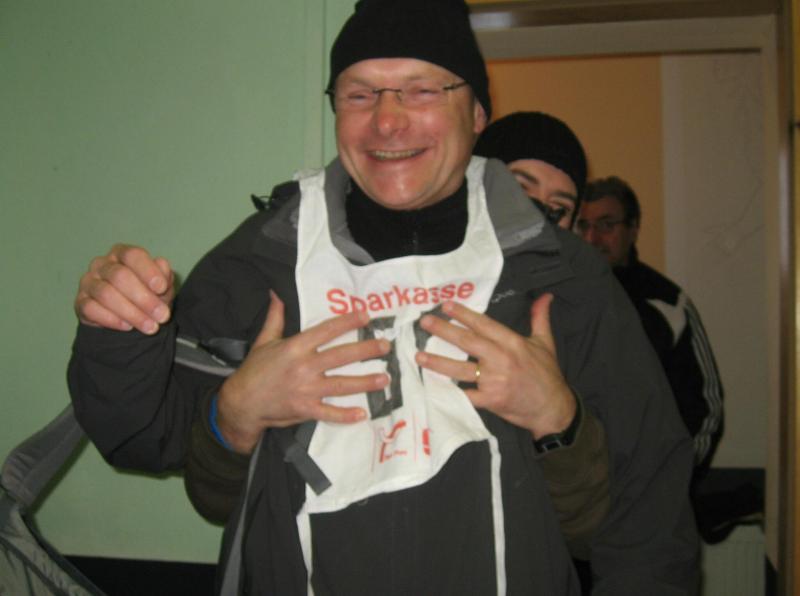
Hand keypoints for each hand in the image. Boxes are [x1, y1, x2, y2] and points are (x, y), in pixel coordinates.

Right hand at [74, 244, 174, 334]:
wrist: (128, 319)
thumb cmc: (146, 294)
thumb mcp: (162, 286)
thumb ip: (164, 276)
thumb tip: (162, 266)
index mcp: (122, 253)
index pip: (133, 255)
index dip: (148, 271)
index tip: (162, 288)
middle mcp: (102, 264)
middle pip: (120, 276)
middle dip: (144, 298)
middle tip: (161, 315)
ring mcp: (88, 282)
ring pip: (106, 294)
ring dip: (132, 313)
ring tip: (150, 326)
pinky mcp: (80, 302)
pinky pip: (92, 309)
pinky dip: (112, 319)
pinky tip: (127, 326)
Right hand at [217, 293, 390, 453]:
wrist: (241, 403)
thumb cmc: (254, 371)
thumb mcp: (263, 341)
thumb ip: (275, 318)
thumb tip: (276, 293)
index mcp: (295, 347)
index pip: (326, 331)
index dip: (347, 322)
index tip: (366, 316)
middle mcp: (303, 367)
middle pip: (341, 356)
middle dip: (365, 350)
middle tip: (386, 346)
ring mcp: (305, 390)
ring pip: (341, 385)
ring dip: (365, 382)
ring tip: (385, 378)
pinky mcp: (305, 410)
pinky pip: (329, 413)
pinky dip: (345, 415)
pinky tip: (363, 414)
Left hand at [415, 294, 574, 438]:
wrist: (553, 409)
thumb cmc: (547, 375)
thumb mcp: (546, 343)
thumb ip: (540, 317)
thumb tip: (545, 295)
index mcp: (513, 343)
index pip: (484, 324)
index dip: (464, 314)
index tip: (446, 306)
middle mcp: (502, 359)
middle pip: (468, 342)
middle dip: (444, 331)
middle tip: (424, 322)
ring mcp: (495, 381)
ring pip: (461, 369)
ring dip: (438, 362)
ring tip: (419, 355)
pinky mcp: (491, 401)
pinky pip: (465, 395)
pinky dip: (450, 392)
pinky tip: (432, 386)